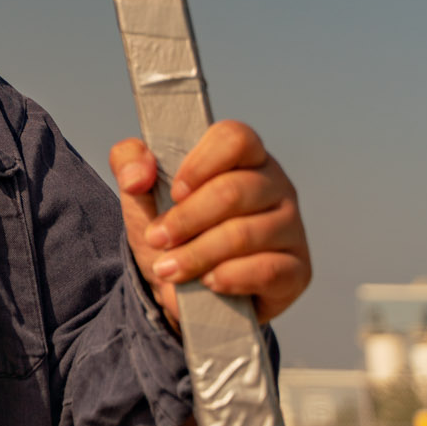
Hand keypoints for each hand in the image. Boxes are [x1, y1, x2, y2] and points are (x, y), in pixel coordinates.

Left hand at [109, 120, 310, 326]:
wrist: (185, 287)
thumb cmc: (171, 228)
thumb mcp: (140, 192)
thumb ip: (128, 162)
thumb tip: (138, 174)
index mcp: (243, 157)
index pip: (235, 138)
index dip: (201, 163)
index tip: (174, 191)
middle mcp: (275, 185)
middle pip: (234, 191)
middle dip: (186, 219)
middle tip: (157, 239)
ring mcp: (291, 227)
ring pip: (244, 234)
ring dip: (197, 254)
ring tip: (168, 268)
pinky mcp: (297, 269)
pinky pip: (267, 270)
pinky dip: (229, 278)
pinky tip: (208, 282)